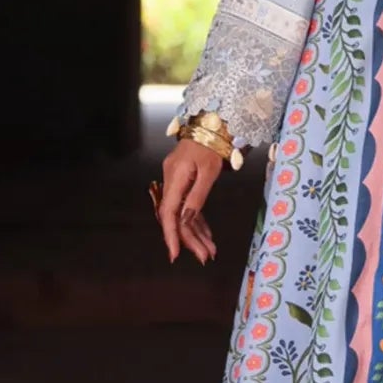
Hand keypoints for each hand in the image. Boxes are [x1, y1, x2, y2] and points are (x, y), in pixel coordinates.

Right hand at [154, 140, 221, 263]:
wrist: (210, 125)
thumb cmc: (212, 145)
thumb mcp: (209, 171)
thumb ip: (197, 196)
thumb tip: (186, 219)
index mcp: (175, 178)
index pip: (169, 213)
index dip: (171, 235)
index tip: (175, 254)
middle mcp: (171, 182)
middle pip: (176, 217)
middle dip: (190, 239)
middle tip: (205, 257)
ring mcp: (176, 182)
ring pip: (183, 214)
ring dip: (196, 234)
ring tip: (209, 251)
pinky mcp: (184, 182)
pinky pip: (188, 206)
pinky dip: (197, 221)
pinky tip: (206, 235)